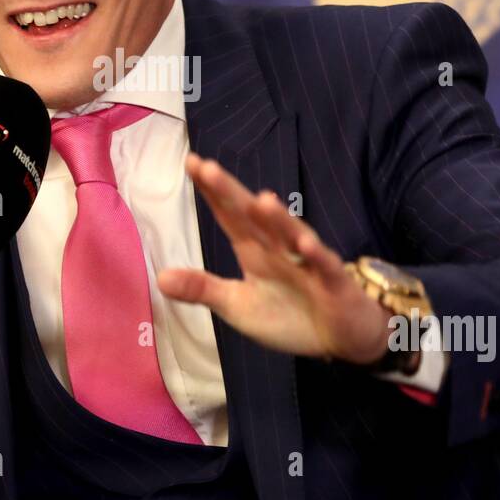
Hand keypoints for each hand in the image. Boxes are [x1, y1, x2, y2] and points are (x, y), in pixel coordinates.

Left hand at [158, 152, 390, 364]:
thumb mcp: (237, 305)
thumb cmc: (288, 314)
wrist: (340, 337)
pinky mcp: (334, 282)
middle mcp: (278, 247)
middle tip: (208, 169)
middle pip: (253, 216)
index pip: (229, 214)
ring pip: (291, 235)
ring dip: (278, 219)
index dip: (211, 191)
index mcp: (254, 249)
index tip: (190, 162)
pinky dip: (317, 256)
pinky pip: (325, 266)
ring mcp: (308, 262)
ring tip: (261, 199)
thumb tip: (159, 278)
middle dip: (232, 193)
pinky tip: (305, 245)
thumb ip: (203, 289)